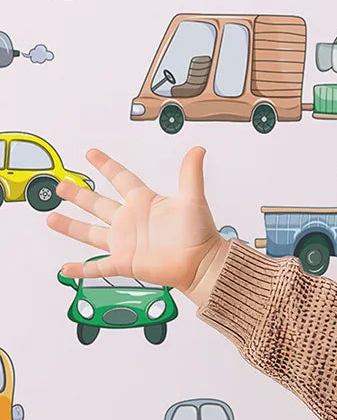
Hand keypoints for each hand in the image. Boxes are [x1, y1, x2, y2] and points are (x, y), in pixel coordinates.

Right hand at [46, 146, 232, 308]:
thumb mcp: (193, 199)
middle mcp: (130, 221)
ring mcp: (125, 242)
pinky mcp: (125, 263)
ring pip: (90, 233)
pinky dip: (82, 269)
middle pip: (97, 204)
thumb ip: (191, 173)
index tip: (91, 154)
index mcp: (143, 202)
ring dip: (70, 226)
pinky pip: (99, 267)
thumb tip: (198, 150)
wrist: (202, 264)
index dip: (106, 165)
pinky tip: (67, 269)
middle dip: (78, 195)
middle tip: (61, 185)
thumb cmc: (201, 233)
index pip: (120, 178)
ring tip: (51, 218)